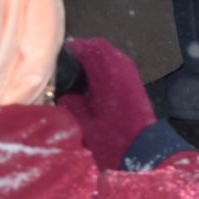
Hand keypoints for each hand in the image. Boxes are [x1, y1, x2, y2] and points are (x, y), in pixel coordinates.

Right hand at [55, 38, 156, 170]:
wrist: (142, 152)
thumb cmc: (112, 140)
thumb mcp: (82, 123)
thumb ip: (69, 102)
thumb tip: (62, 91)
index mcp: (109, 73)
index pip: (88, 47)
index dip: (71, 48)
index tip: (57, 55)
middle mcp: (122, 68)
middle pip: (99, 47)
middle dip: (81, 52)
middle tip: (64, 62)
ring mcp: (130, 74)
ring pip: (108, 55)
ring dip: (92, 60)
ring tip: (74, 72)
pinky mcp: (134, 83)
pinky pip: (115, 66)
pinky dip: (101, 68)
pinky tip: (89, 83)